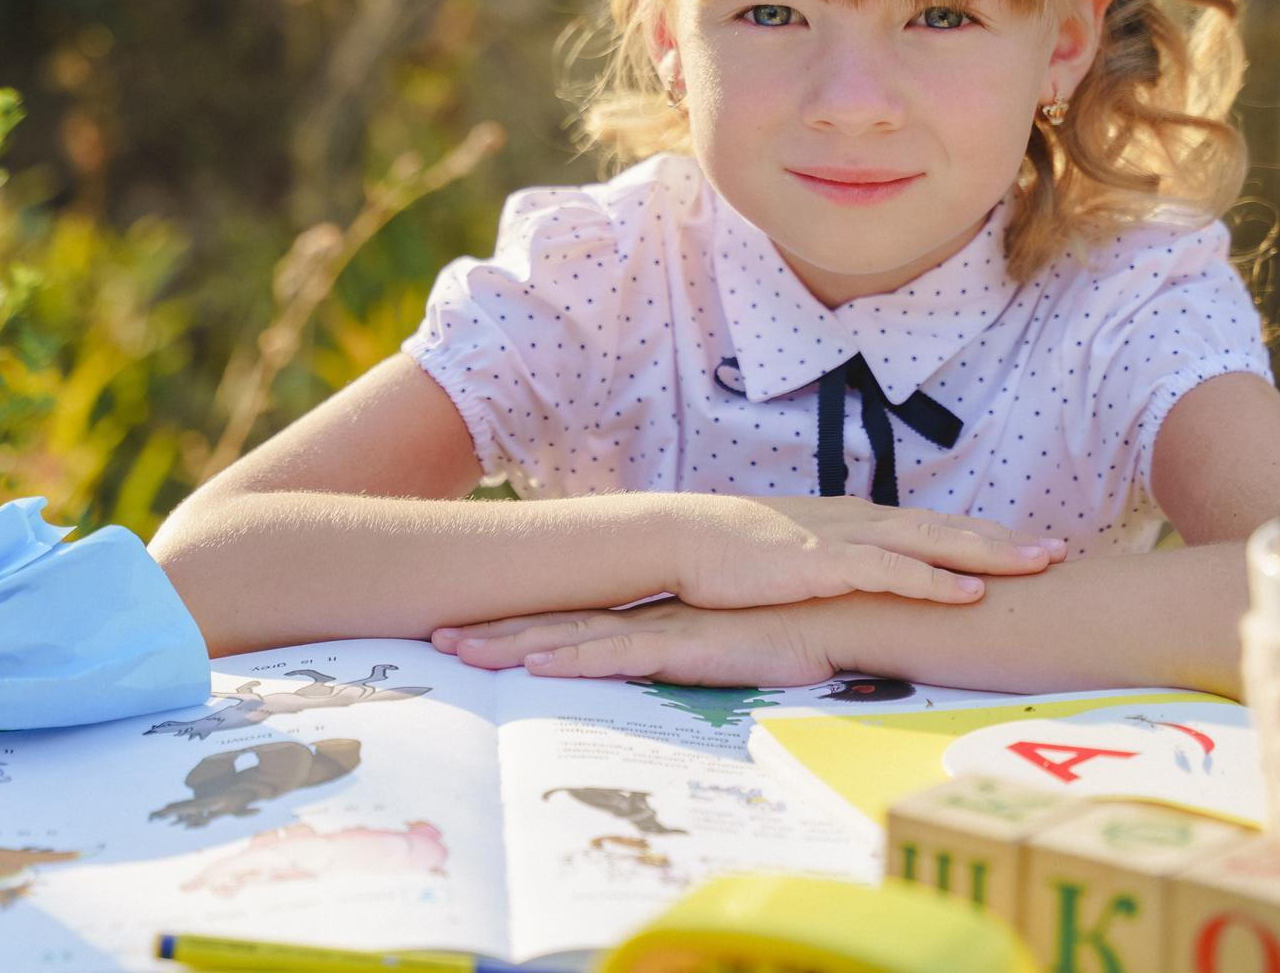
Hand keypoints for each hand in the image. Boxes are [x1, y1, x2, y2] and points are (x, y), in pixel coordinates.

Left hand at [434, 599, 835, 686]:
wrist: (846, 609)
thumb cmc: (798, 629)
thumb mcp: (734, 650)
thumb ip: (700, 656)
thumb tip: (677, 670)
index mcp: (656, 615)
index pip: (576, 620)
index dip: (521, 625)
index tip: (471, 630)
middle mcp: (648, 615)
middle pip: (555, 624)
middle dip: (493, 631)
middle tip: (433, 637)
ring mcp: (664, 627)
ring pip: (570, 638)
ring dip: (510, 645)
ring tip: (456, 650)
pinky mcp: (687, 645)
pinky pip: (617, 655)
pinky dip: (572, 660)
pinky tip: (532, 663)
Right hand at [667, 494, 1062, 608]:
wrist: (683, 538)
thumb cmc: (732, 557)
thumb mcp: (794, 560)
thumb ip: (830, 569)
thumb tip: (854, 592)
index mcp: (853, 522)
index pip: (930, 527)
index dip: (981, 535)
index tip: (1026, 545)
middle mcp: (859, 522)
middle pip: (946, 528)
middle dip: (1005, 539)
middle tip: (1059, 549)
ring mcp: (843, 539)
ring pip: (931, 543)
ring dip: (988, 552)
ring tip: (1037, 563)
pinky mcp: (823, 563)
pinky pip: (890, 572)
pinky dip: (934, 580)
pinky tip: (970, 592)